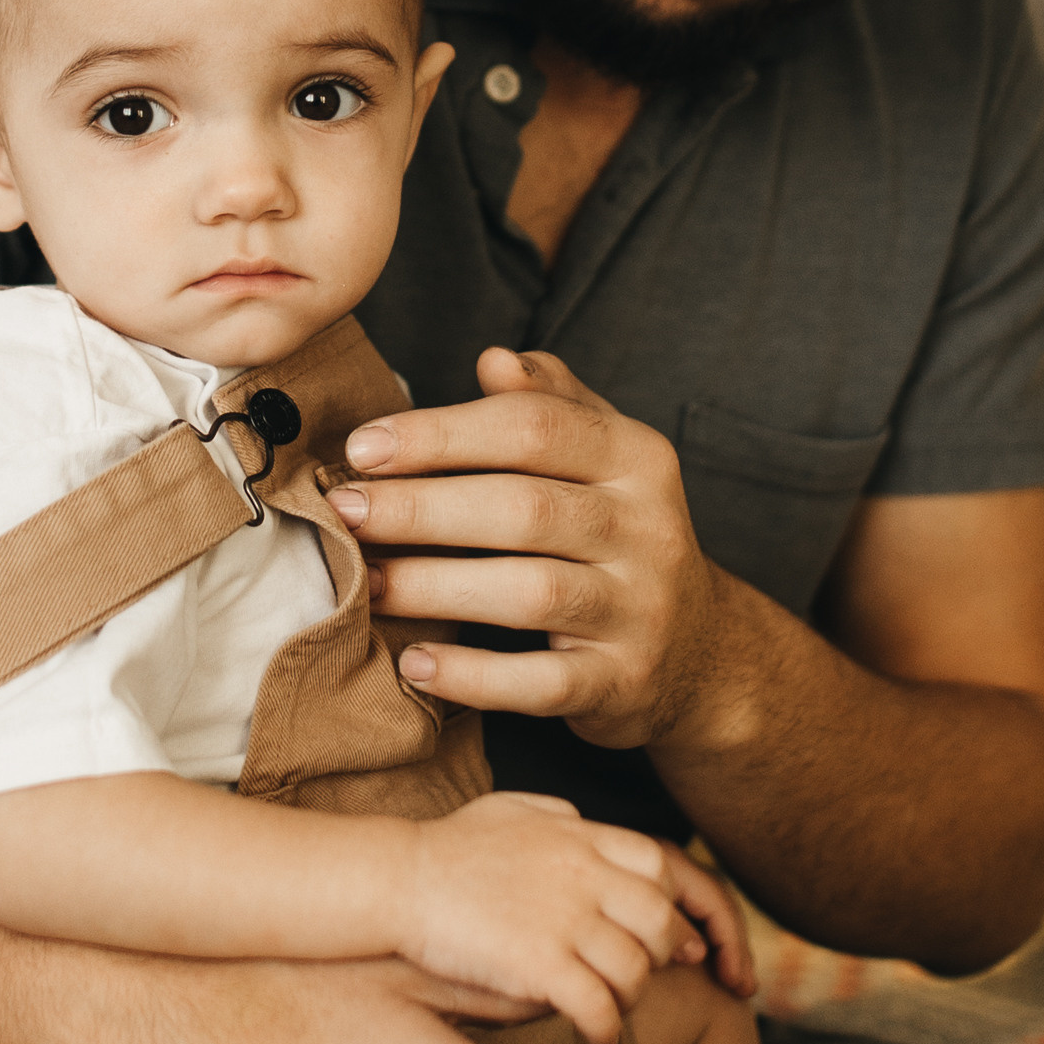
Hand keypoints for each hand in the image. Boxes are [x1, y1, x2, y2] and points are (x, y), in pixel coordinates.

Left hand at [330, 346, 746, 752]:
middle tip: (344, 512)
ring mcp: (639, 610)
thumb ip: (552, 404)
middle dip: (421, 507)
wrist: (699, 649)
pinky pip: (542, 683)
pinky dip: (474, 677)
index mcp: (637, 458)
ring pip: (530, 593)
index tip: (362, 447)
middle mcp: (647, 529)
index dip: (441, 434)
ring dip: (434, 586)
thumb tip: (494, 360)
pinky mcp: (622, 682)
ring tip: (366, 582)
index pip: (534, 428)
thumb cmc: (620, 536)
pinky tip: (416, 663)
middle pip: (524, 507)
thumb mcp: (605, 457)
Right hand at [394, 793, 745, 1043]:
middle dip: (662, 958)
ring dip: (630, 996)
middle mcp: (583, 872)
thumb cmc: (446, 849)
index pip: (665, 867)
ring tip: (610, 1009)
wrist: (392, 880)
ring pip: (636, 968)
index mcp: (582, 836)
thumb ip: (561, 817)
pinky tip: (594, 1037)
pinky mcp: (538, 961)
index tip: (686, 944)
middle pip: (661, 921)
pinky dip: (606, 1026)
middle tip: (641, 980)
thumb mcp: (512, 810)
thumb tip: (591, 827)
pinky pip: (599, 1004)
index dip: (686, 909)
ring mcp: (563, 917)